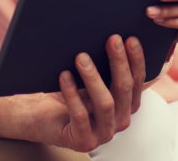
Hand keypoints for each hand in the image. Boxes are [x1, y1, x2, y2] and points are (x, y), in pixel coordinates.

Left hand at [32, 35, 145, 151]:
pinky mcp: (83, 140)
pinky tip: (64, 76)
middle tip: (112, 40)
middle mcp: (120, 120)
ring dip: (93, 77)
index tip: (130, 39)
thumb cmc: (68, 93)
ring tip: (81, 57)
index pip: (138, 81)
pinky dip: (72, 94)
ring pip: (105, 103)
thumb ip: (105, 66)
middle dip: (119, 62)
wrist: (40, 116)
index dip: (136, 60)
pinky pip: (80, 115)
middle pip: (124, 89)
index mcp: (127, 105)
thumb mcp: (91, 79)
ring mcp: (103, 133)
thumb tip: (112, 38)